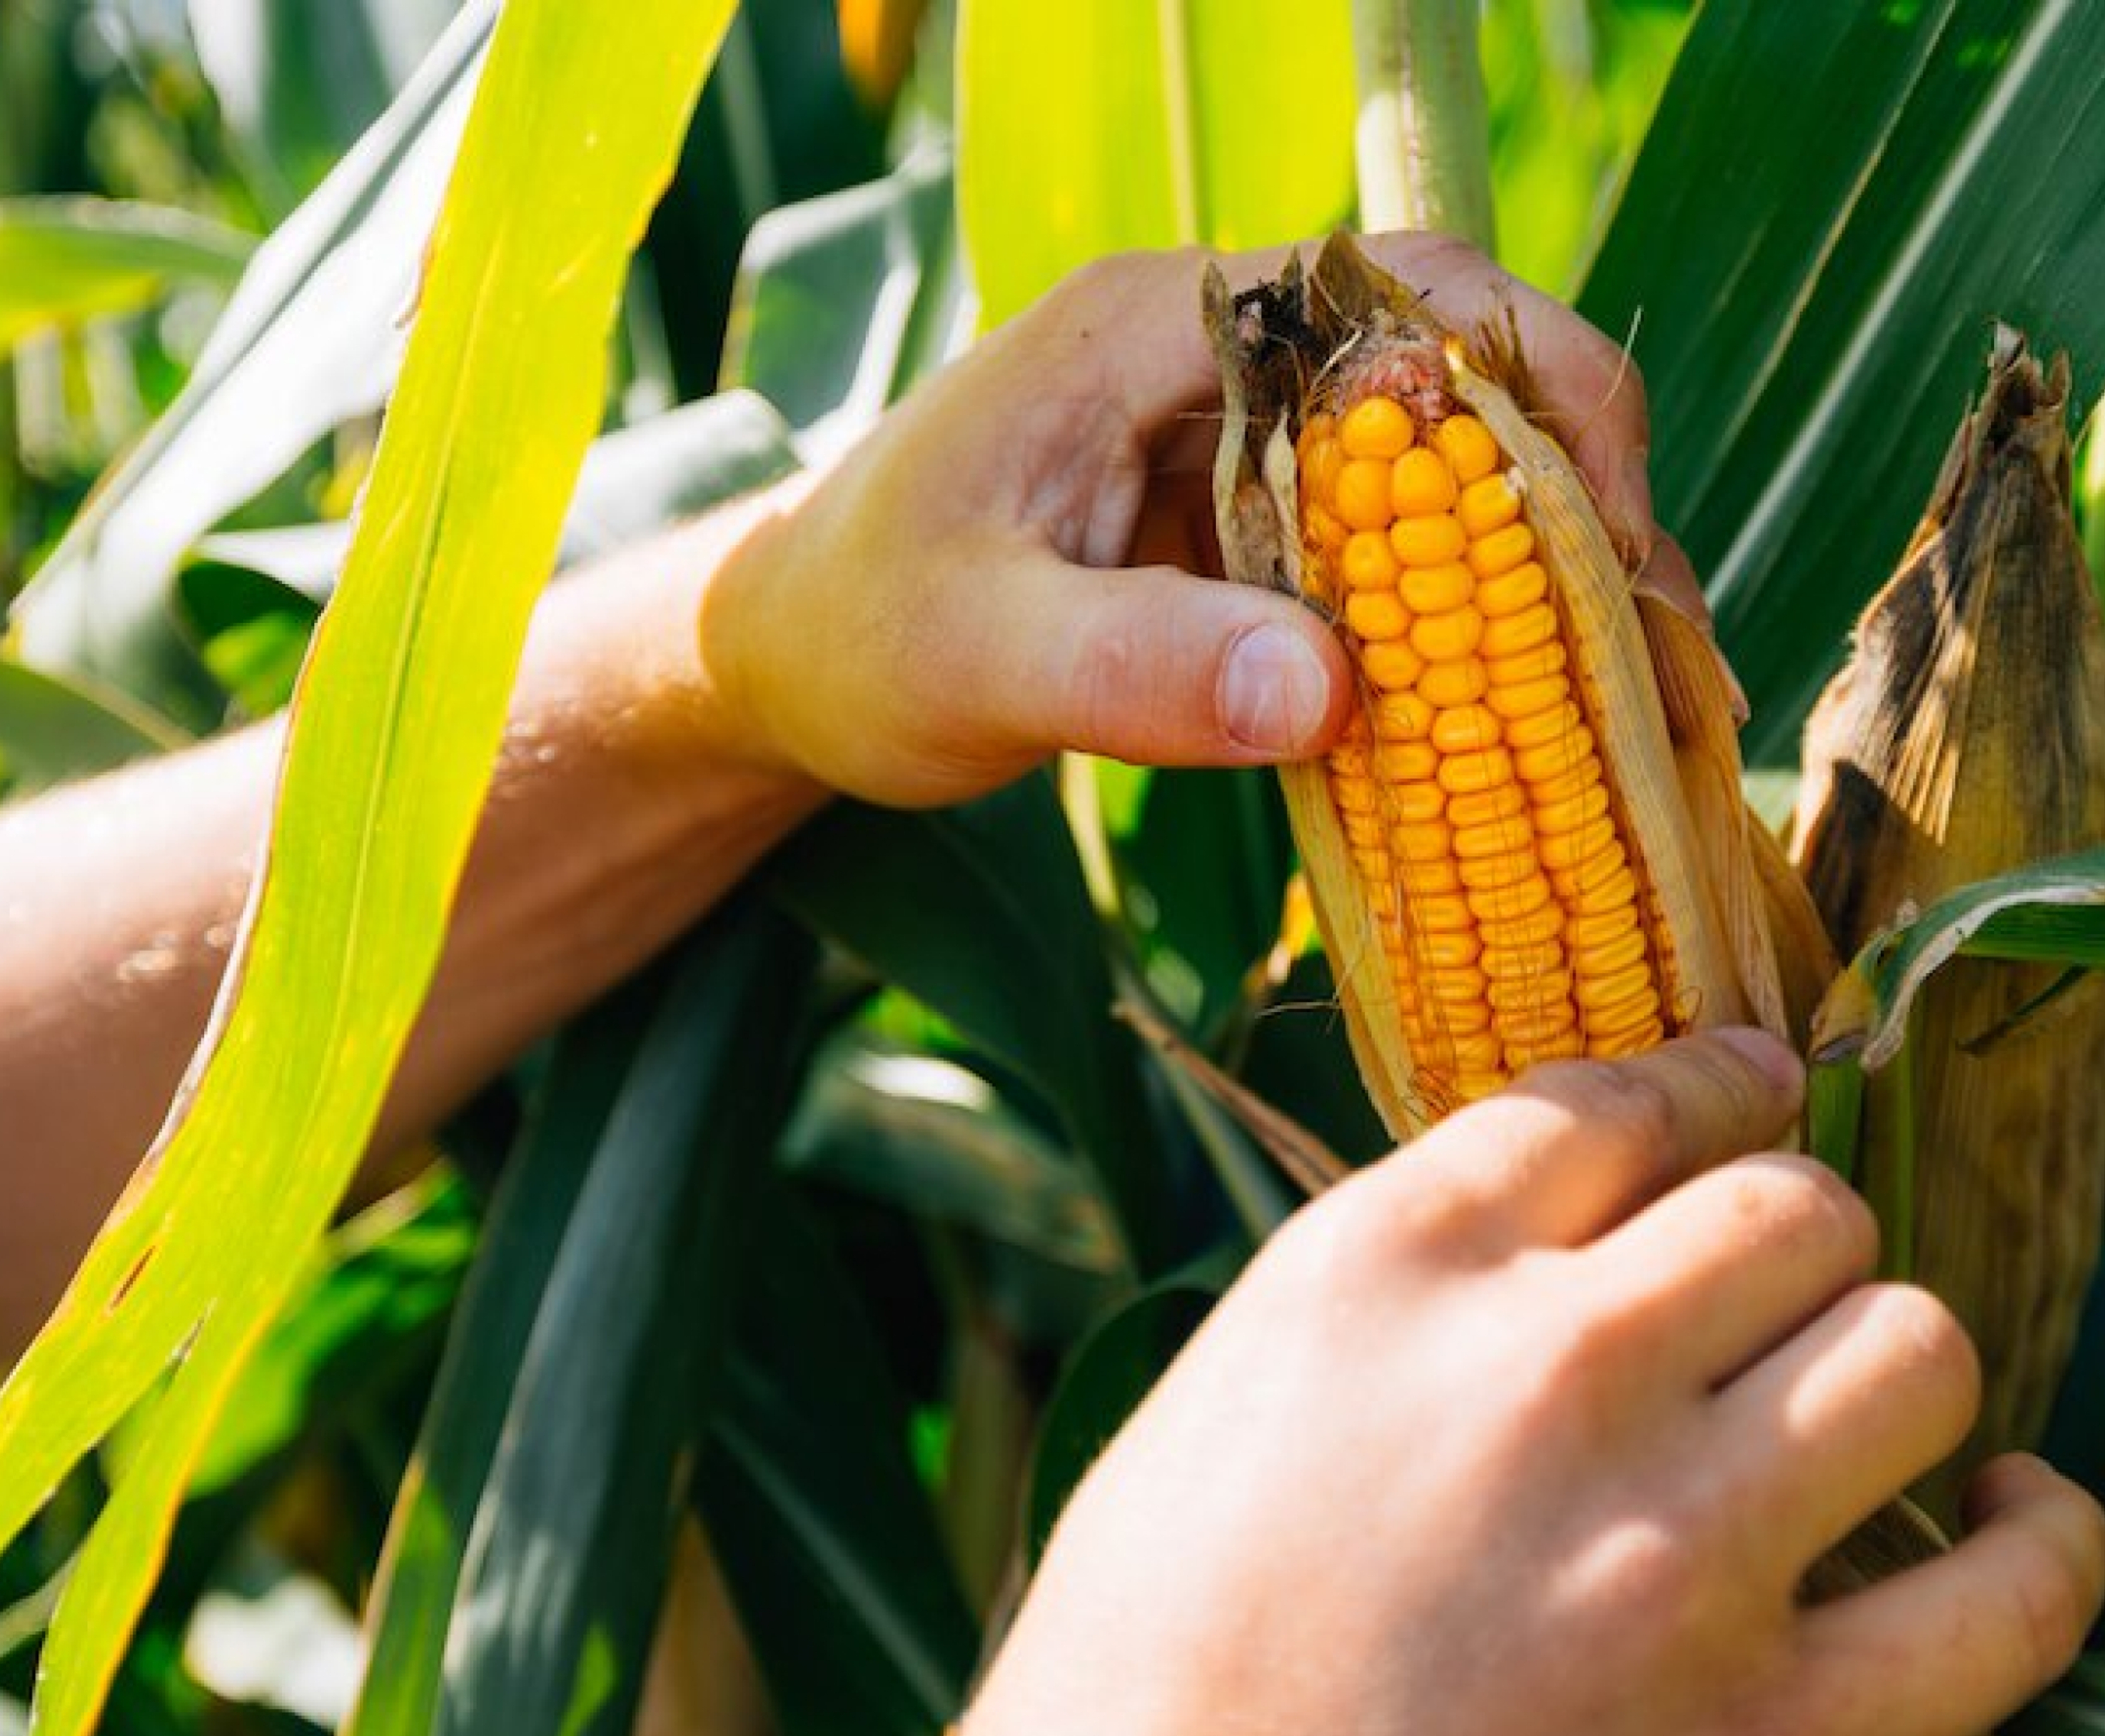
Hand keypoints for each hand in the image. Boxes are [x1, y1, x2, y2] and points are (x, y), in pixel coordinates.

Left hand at [702, 233, 1701, 805]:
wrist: (784, 659)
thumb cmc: (855, 635)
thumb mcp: (974, 657)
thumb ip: (1135, 667)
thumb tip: (1326, 693)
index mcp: (1163, 326)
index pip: (1405, 298)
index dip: (1540, 398)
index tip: (1614, 543)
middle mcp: (1220, 365)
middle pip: (1455, 391)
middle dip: (1573, 508)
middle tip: (1655, 656)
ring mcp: (1235, 455)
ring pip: (1434, 488)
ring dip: (1530, 588)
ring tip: (1624, 711)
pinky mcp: (1236, 545)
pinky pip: (1380, 574)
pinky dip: (1450, 642)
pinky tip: (1512, 733)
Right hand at [913, 1030, 2104, 1735]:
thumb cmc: (1119, 1703)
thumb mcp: (1205, 1428)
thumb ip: (1374, 1326)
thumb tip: (1515, 1283)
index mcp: (1378, 1276)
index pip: (1611, 1101)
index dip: (1702, 1086)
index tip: (1751, 1092)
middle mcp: (1543, 1371)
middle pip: (1788, 1208)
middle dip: (1790, 1238)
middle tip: (1775, 1293)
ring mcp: (1675, 1553)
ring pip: (1916, 1350)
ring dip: (1890, 1368)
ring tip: (1855, 1418)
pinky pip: (2017, 1594)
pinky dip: (2033, 1545)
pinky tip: (1995, 1532)